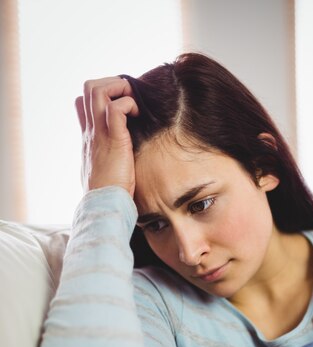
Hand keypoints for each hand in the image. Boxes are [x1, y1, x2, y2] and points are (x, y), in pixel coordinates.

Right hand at [75, 77, 138, 196]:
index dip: (102, 95)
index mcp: (88, 138)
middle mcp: (91, 132)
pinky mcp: (114, 140)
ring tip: (133, 105)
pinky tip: (137, 116)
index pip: (83, 103)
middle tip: (129, 98)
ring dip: (119, 88)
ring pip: (98, 90)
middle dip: (112, 83)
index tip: (121, 105)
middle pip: (89, 87)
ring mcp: (100, 134)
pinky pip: (116, 108)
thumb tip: (119, 157)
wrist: (104, 206)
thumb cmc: (108, 193)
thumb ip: (107, 158)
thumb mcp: (104, 170)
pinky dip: (128, 104)